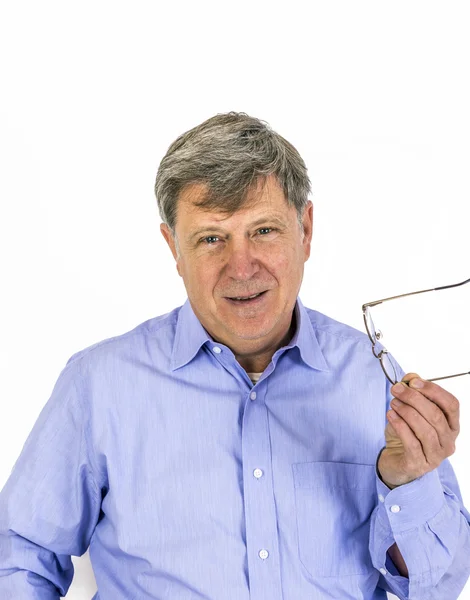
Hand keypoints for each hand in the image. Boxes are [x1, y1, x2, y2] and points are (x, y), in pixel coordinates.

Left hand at [378, 372, 459, 488]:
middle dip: (414, 398)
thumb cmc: (407, 434)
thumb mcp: (409, 410)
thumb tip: (411, 377)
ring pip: (425, 429)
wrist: (396, 461)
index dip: (433, 390)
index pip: (451, 404)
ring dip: (406, 412)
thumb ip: (413, 392)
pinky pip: (412, 443)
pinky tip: (390, 415)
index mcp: (451, 426)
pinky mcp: (419, 464)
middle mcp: (448, 441)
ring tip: (393, 403)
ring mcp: (436, 455)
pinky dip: (400, 426)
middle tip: (396, 389)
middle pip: (436, 415)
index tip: (413, 382)